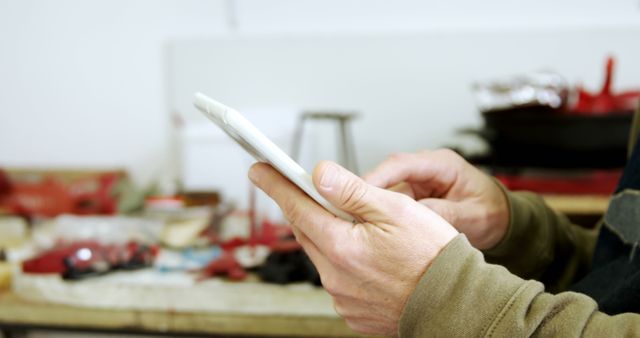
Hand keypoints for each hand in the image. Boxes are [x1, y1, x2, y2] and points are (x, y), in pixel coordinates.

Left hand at [249, 161, 457, 335]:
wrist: (455, 304)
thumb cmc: (433, 255)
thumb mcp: (397, 209)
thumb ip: (352, 191)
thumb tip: (318, 174)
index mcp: (342, 247)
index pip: (297, 207)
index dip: (276, 184)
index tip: (258, 169)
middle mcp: (335, 277)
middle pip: (307, 231)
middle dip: (305, 208)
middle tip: (305, 190)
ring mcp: (342, 298)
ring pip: (322, 255)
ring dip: (328, 236)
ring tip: (354, 226)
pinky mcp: (353, 312)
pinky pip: (338, 280)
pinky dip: (344, 263)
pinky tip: (368, 258)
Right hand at [364, 149, 508, 249]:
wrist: (501, 220)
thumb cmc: (492, 212)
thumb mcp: (473, 216)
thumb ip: (446, 214)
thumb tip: (418, 217)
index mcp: (443, 164)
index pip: (402, 163)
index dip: (378, 176)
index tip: (360, 191)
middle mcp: (426, 170)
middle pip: (387, 176)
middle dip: (368, 194)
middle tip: (351, 213)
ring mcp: (418, 183)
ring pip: (386, 191)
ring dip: (373, 207)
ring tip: (360, 225)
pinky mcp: (414, 197)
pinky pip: (392, 204)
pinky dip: (382, 216)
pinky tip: (373, 230)